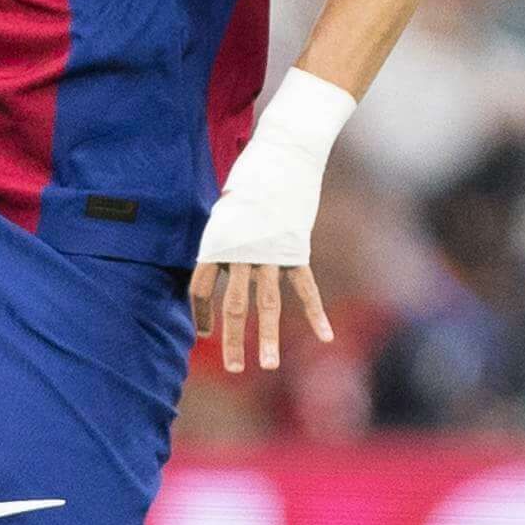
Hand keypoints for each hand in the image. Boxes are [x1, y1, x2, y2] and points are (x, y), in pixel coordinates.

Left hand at [188, 69, 356, 373]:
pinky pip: (305, 288)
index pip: (201, 288)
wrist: (283, 154)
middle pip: (233, 304)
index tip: (202, 334)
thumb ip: (223, 238)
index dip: (200, 314)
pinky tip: (324, 337)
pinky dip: (315, 313)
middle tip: (233, 369)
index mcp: (216, 242)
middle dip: (231, 339)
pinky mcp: (297, 249)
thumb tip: (217, 260)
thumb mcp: (225, 208)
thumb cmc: (249, 178)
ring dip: (267, 337)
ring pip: (268, 303)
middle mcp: (241, 252)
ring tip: (267, 366)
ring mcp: (270, 252)